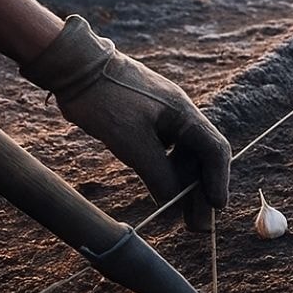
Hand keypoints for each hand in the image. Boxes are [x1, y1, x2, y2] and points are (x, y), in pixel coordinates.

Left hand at [20, 16, 230, 230]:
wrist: (74, 66)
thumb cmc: (104, 99)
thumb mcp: (131, 142)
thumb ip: (158, 173)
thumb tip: (174, 202)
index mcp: (184, 114)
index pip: (214, 150)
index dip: (218, 180)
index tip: (216, 207)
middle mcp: (180, 114)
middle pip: (201, 157)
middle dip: (200, 191)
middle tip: (196, 225)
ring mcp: (164, 115)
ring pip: (183, 155)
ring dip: (183, 184)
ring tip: (179, 213)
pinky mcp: (147, 118)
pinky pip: (166, 149)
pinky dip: (167, 171)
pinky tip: (161, 188)